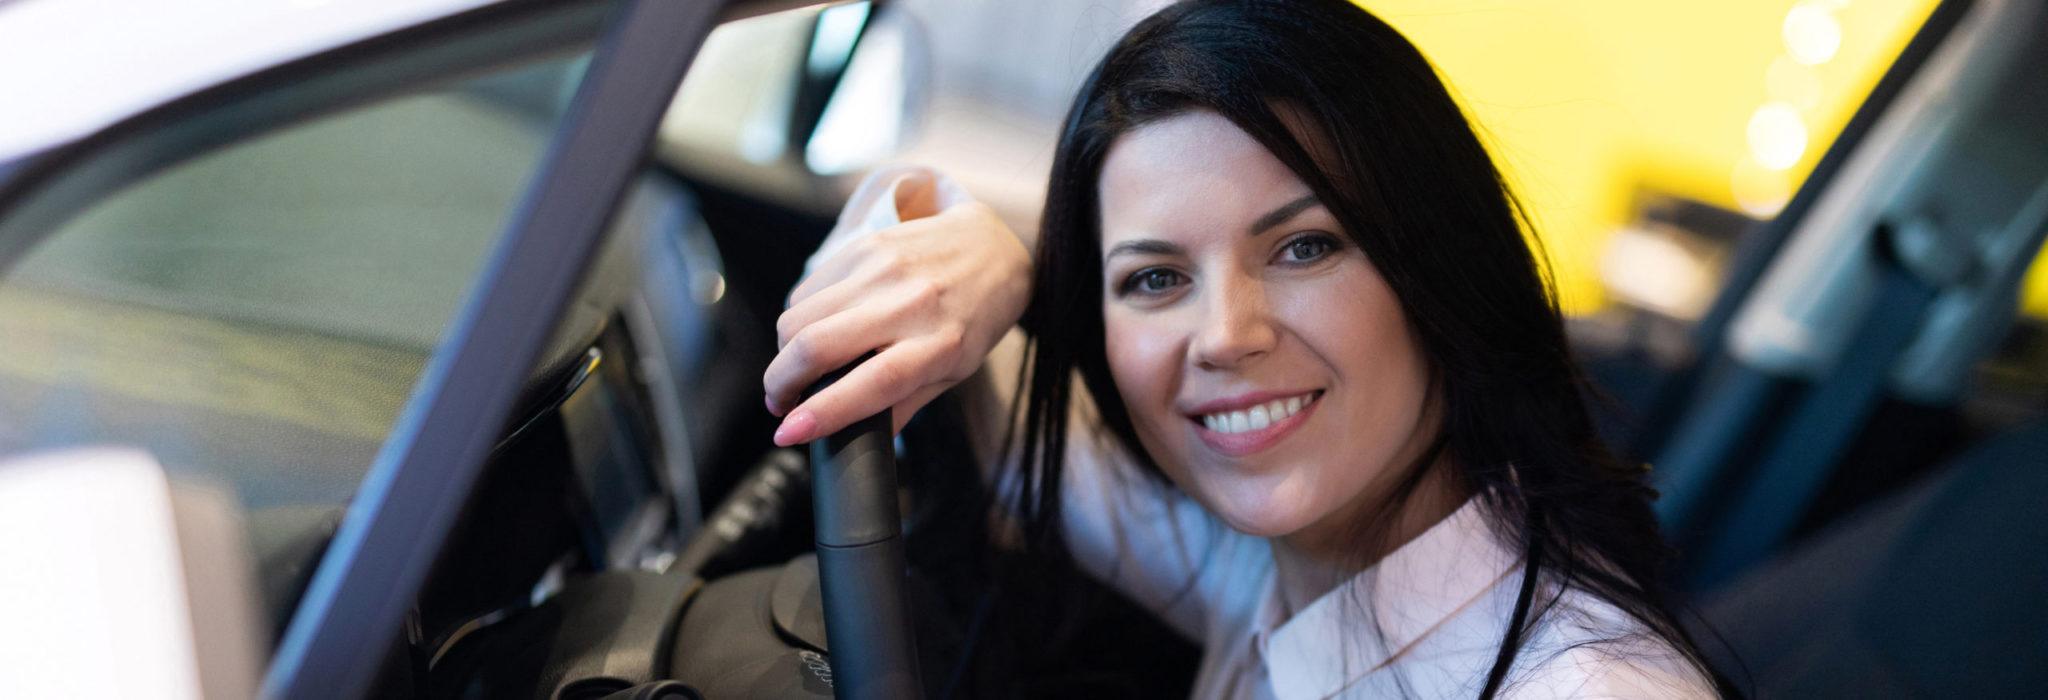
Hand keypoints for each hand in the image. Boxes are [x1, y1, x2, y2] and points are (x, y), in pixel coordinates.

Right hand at [763, 178, 1030, 445]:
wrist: (993, 246)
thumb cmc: (975, 318)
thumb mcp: (954, 372)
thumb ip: (905, 405)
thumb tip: (857, 444)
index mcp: (940, 345)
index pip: (873, 383)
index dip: (822, 412)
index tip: (787, 433)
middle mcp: (910, 304)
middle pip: (816, 345)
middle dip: (780, 382)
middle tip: (779, 402)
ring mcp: (884, 269)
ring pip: (799, 315)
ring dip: (783, 352)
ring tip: (796, 368)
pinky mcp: (865, 245)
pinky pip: (806, 288)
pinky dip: (797, 317)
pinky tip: (813, 329)